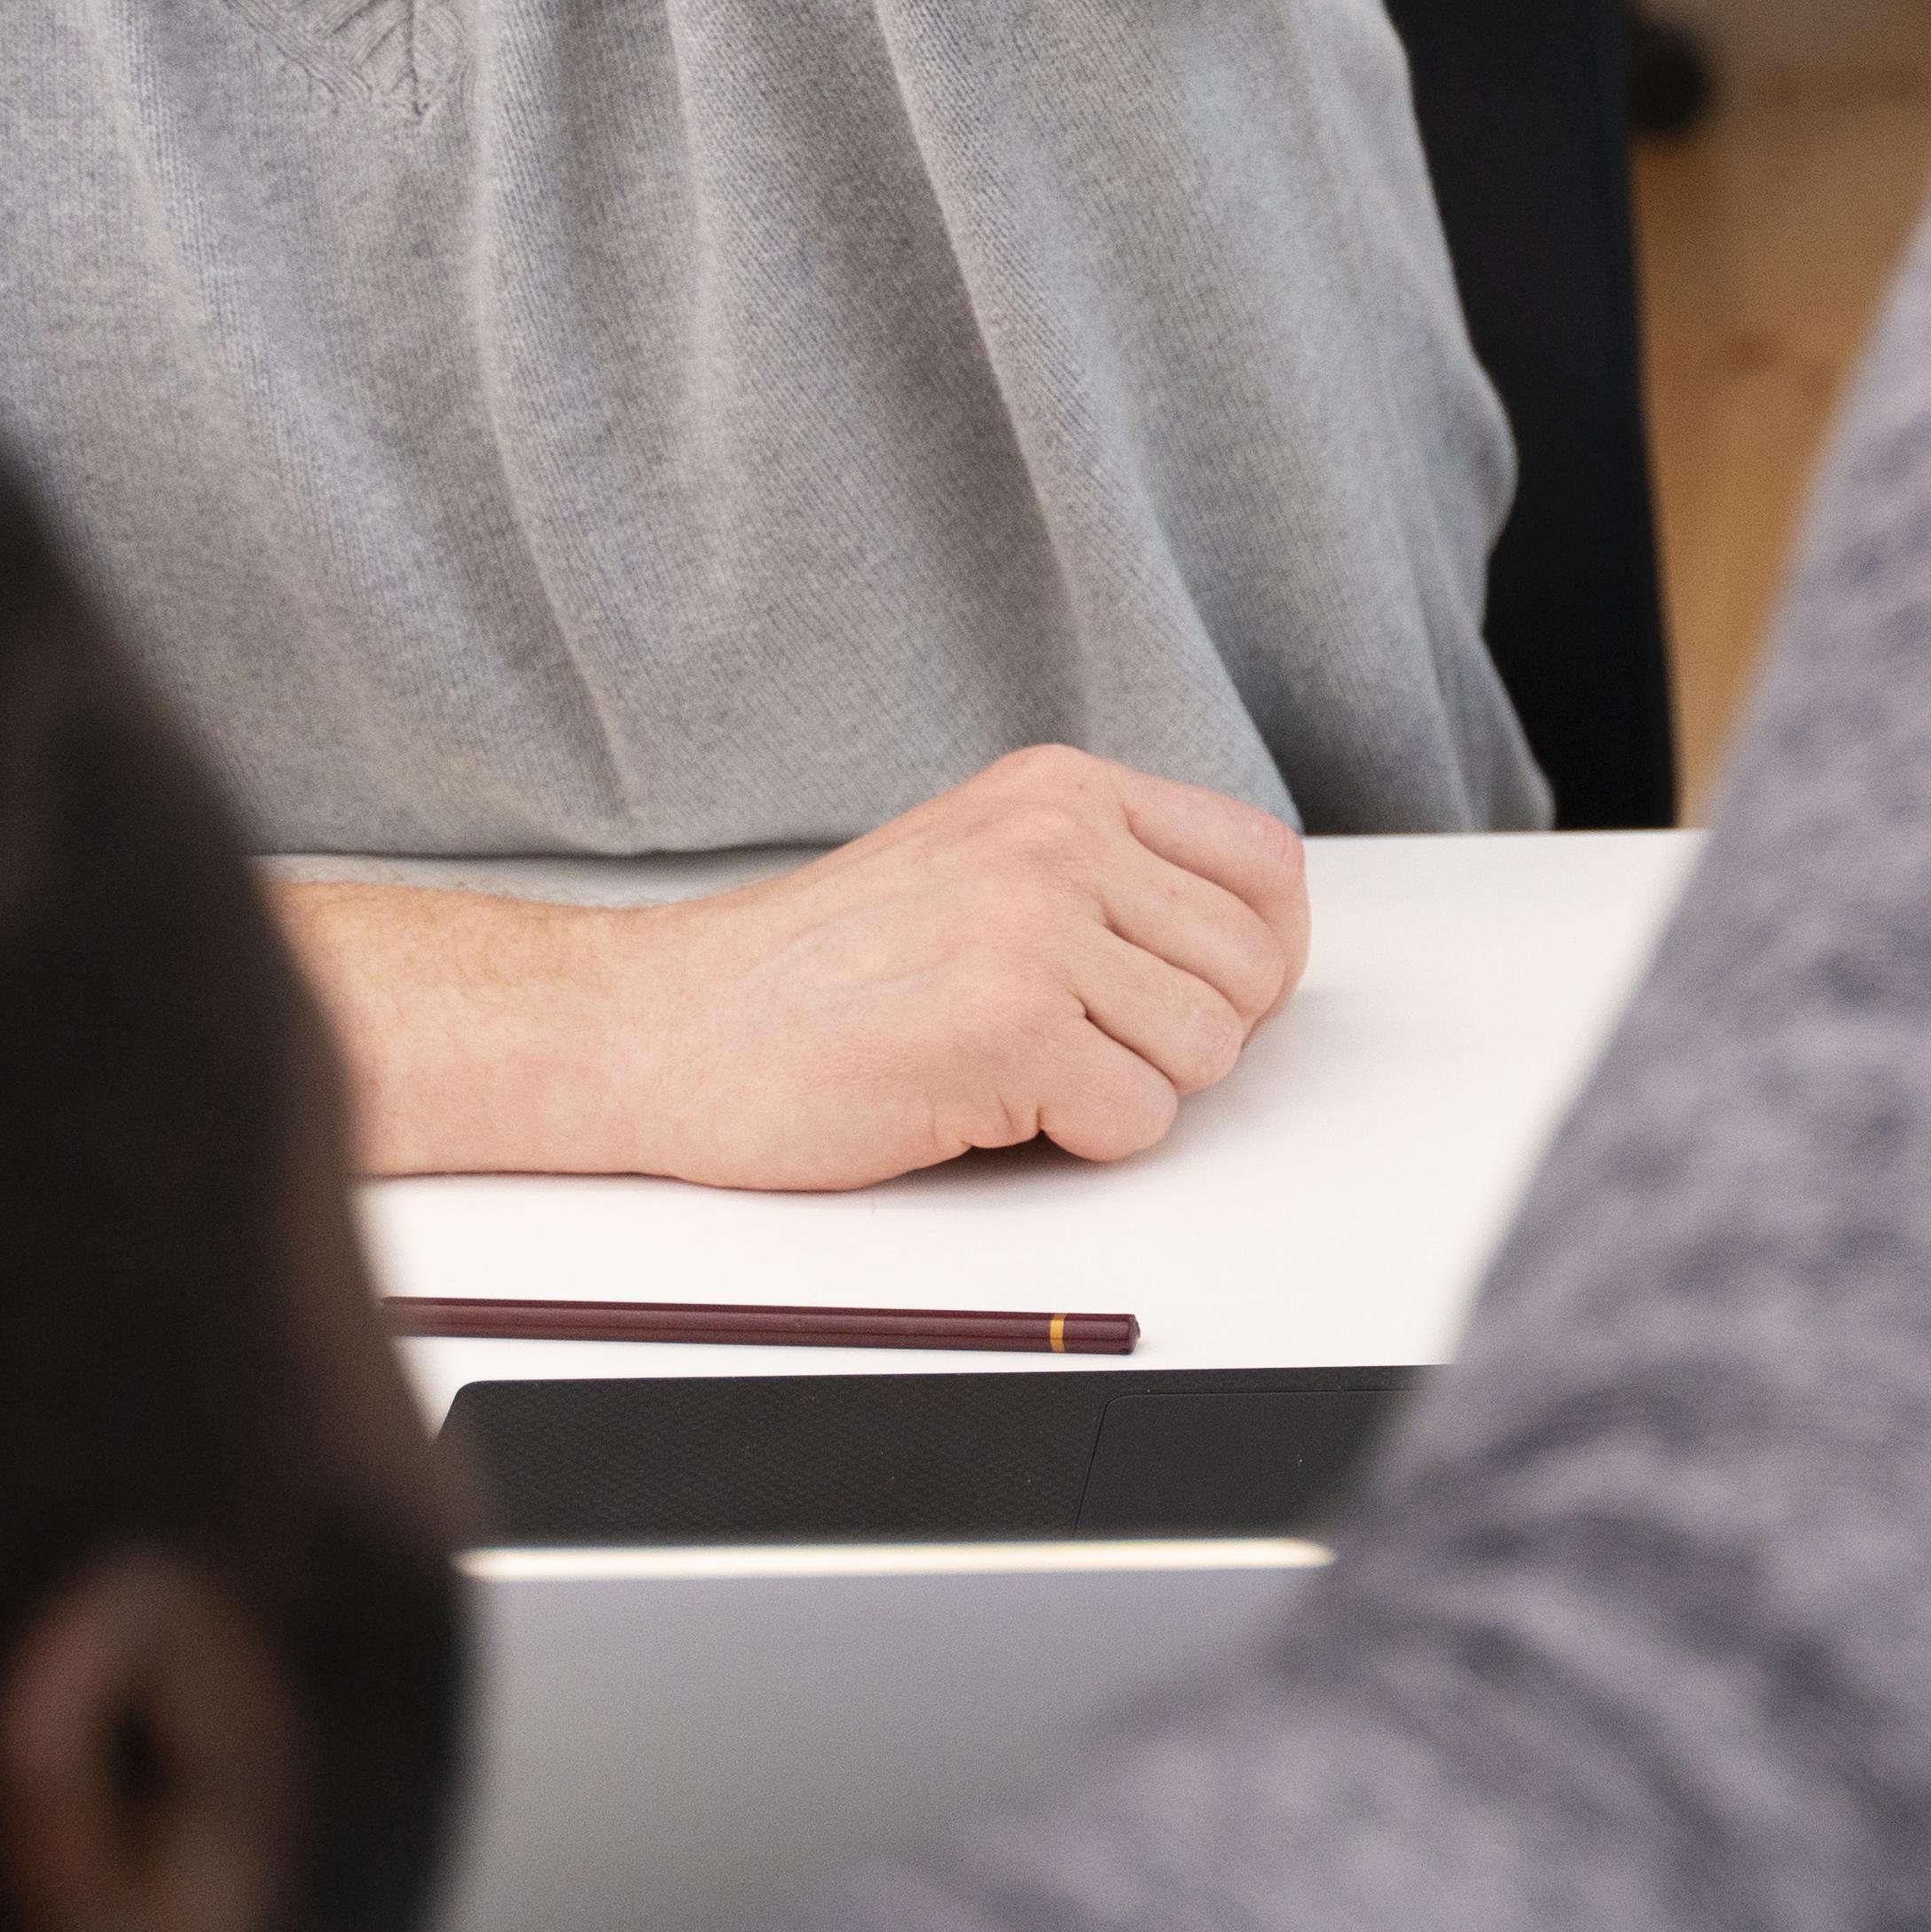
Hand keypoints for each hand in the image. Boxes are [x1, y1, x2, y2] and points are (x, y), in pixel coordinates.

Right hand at [293, 745, 1313, 1189]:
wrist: (665, 1028)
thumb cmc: (817, 973)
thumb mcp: (981, 861)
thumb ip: (1107, 877)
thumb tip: (1250, 947)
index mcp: (1065, 790)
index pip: (1265, 867)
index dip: (1258, 957)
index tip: (1202, 1001)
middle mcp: (1061, 841)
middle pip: (1249, 970)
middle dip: (1189, 1038)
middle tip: (1085, 1054)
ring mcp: (1035, 929)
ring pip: (1208, 1051)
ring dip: (1130, 1091)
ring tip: (1021, 1073)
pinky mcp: (1008, 1029)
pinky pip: (1141, 1118)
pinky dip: (1081, 1141)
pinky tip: (989, 1108)